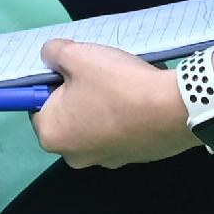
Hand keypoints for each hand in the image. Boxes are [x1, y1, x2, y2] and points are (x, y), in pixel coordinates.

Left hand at [32, 38, 199, 167]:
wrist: (176, 108)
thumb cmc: (116, 84)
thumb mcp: (77, 55)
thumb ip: (53, 53)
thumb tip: (49, 56)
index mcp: (51, 136)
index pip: (37, 104)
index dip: (51, 82)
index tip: (70, 68)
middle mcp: (74, 157)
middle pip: (67, 116)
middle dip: (77, 94)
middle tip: (96, 73)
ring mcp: (108, 161)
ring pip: (95, 123)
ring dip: (102, 105)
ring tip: (121, 84)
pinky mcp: (135, 158)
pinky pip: (120, 131)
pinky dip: (125, 116)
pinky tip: (138, 99)